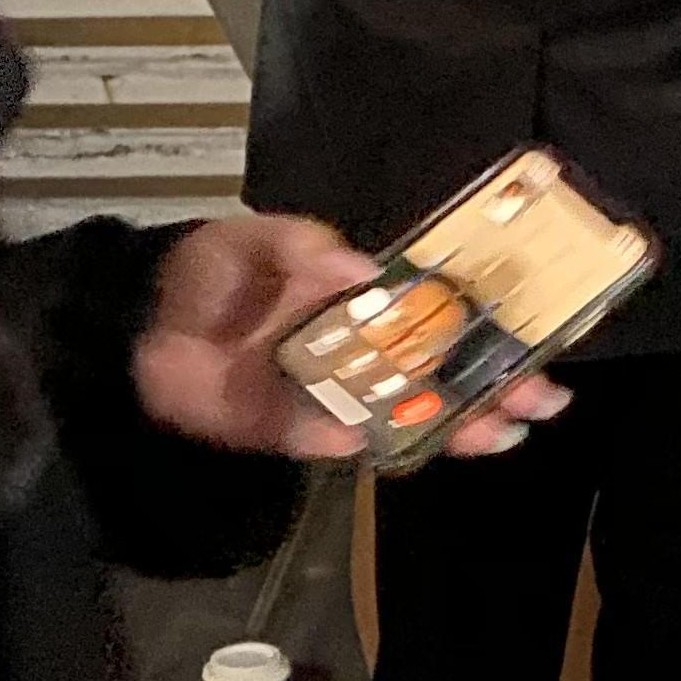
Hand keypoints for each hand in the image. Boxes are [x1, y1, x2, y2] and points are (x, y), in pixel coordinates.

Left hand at [131, 208, 574, 463]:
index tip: (536, 330)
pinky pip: (356, 440)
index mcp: (361, 296)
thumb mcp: (249, 239)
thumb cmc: (204, 275)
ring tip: (506, 429)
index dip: (490, 321)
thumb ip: (300, 246)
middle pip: (445, 368)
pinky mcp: (308, 431)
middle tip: (544, 399)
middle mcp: (363, 346)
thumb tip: (362, 266)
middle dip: (498, 384)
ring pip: (417, 410)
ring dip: (463, 422)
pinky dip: (385, 441)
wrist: (137, 334)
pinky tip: (424, 441)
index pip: (441, 308)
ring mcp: (341, 391)